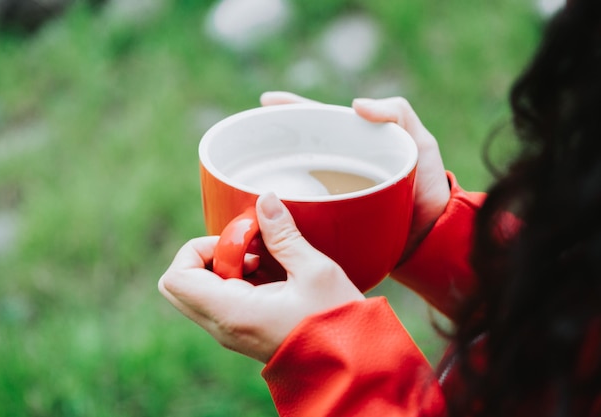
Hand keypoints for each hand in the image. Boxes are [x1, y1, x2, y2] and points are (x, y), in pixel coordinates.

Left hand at [158, 193, 364, 362]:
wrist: (351, 366)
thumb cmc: (337, 323)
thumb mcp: (315, 271)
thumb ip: (284, 234)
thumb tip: (265, 200)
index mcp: (232, 314)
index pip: (175, 278)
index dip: (198, 249)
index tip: (238, 244)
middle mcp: (222, 327)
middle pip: (180, 285)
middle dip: (207, 256)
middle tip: (247, 251)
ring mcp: (230, 332)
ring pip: (199, 291)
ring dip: (224, 268)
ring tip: (266, 263)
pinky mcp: (243, 332)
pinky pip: (220, 301)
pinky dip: (236, 281)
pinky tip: (272, 277)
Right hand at [260, 91, 449, 258]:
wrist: (432, 241)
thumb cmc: (429, 190)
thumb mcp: (421, 144)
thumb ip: (399, 114)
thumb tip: (356, 104)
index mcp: (354, 147)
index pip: (316, 124)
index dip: (290, 111)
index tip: (265, 101)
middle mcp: (336, 171)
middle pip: (296, 153)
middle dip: (268, 145)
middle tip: (243, 143)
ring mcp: (330, 198)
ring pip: (293, 183)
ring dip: (269, 179)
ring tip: (242, 178)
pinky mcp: (328, 225)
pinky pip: (300, 215)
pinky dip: (281, 213)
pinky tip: (262, 215)